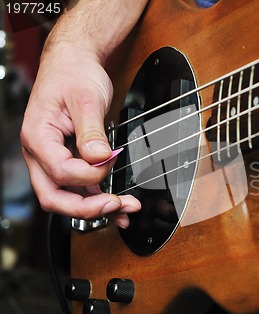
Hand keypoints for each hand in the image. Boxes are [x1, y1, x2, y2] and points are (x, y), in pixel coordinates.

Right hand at [20, 44, 139, 227]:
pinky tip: (118, 206)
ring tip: (127, 210)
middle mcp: (40, 153)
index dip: (90, 173)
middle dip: (88, 208)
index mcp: (38, 137)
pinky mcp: (69, 160)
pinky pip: (80, 187)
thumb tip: (100, 157)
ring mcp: (53, 160)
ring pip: (68, 196)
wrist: (73, 64)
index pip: (61, 171)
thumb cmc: (73, 75)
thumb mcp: (86, 99)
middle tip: (117, 206)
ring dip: (97, 207)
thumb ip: (91, 131)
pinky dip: (99, 198)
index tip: (111, 159)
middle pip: (55, 197)